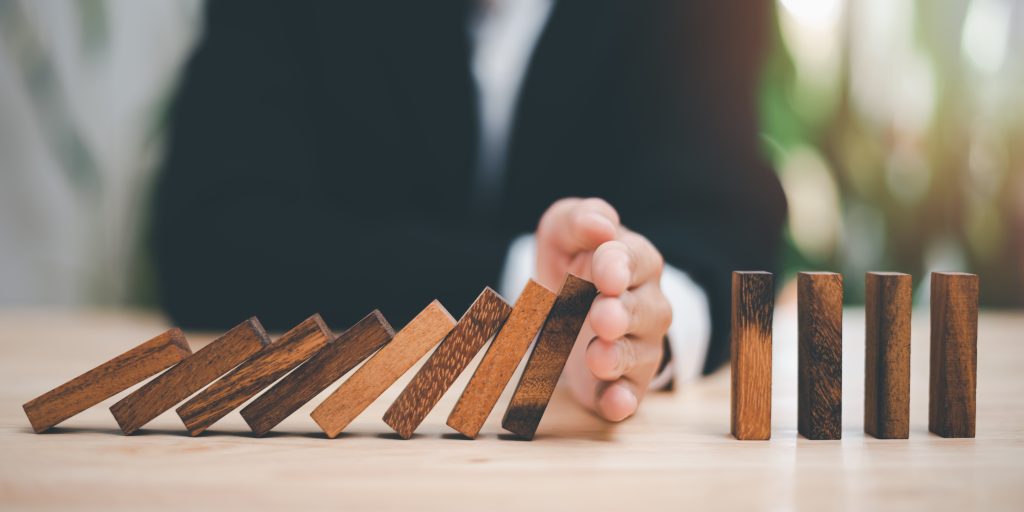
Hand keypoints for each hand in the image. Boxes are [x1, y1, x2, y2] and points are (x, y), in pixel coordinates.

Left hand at [535, 198, 672, 420]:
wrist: (560, 302)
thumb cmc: (571, 261)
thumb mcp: (564, 231)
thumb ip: (581, 220)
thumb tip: (602, 225)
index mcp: (635, 261)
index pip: (636, 260)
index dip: (620, 266)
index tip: (605, 272)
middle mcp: (646, 304)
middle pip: (644, 310)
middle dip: (622, 314)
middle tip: (601, 316)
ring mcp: (639, 345)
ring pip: (639, 353)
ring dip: (618, 357)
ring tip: (595, 356)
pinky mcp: (624, 382)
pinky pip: (630, 395)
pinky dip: (622, 400)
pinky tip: (612, 403)